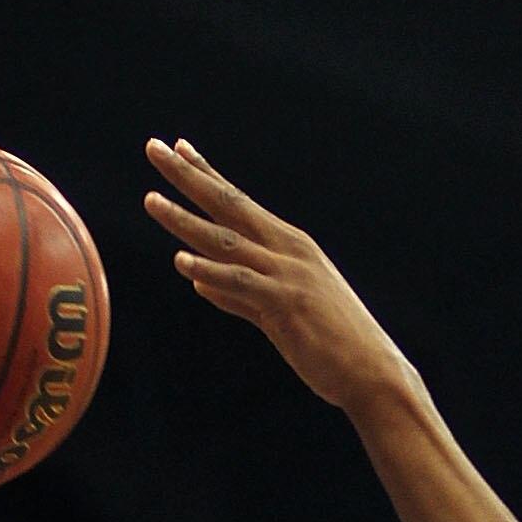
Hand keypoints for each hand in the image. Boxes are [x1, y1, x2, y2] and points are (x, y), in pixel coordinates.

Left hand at [143, 140, 416, 418]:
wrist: (371, 373)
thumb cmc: (330, 344)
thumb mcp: (278, 313)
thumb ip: (236, 296)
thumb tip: (199, 285)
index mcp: (288, 246)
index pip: (238, 202)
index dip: (206, 174)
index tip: (178, 148)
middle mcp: (286, 250)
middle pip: (228, 205)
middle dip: (188, 176)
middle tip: (155, 148)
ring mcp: (287, 275)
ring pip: (225, 241)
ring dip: (185, 220)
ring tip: (150, 200)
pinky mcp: (286, 304)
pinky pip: (241, 284)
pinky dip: (210, 272)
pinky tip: (181, 262)